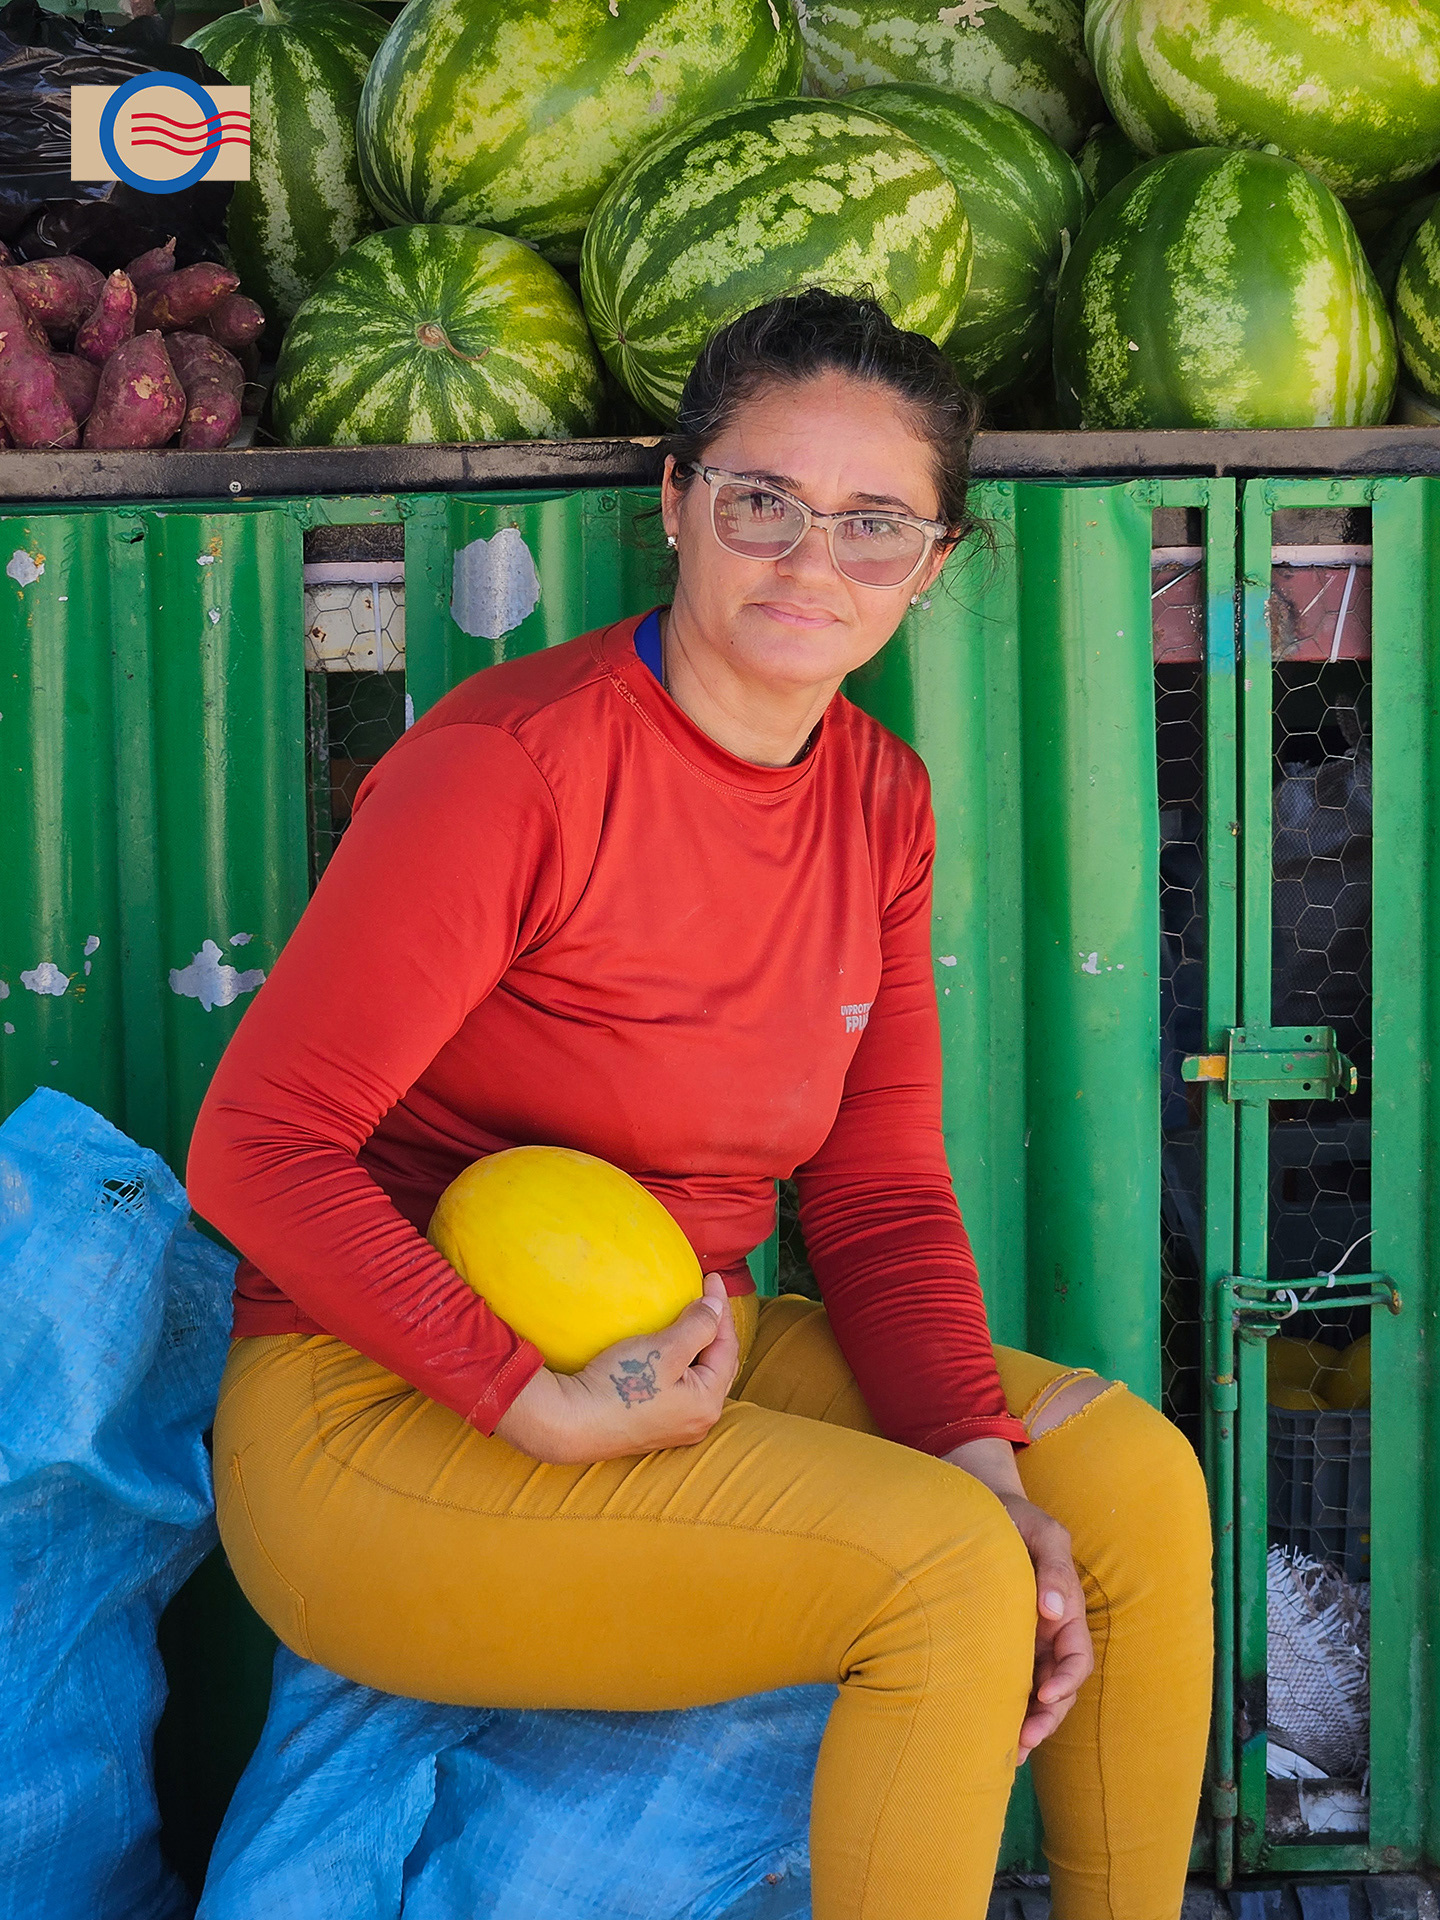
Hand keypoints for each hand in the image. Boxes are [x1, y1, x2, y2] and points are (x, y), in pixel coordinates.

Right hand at [494, 1272, 738, 1463]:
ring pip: (699, 1376)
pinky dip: (683, 1362)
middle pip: (718, 1364)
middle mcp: (699, 1420)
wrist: (570, 1423)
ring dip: (700, 1346)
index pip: (726, 1346)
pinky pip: (680, 1386)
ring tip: (695, 1317)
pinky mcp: (654, 1424)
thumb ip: (698, 1326)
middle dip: (717, 1328)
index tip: (711, 1277)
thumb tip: (717, 1305)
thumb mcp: (664, 1350)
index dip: (721, 1309)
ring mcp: (677, 1426)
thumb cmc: (619, 1385)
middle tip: (708, 1295)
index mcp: (708, 1403)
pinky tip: (671, 1348)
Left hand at [943, 1438, 1092, 1760]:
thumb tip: (1056, 1611)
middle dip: (1045, 1719)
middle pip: (1057, 1688)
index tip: (1044, 1694)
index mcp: (1065, 1611)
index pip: (1076, 1658)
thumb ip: (1054, 1566)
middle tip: (1022, 1743)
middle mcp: (1048, 1633)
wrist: (976, 1505)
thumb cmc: (1013, 1514)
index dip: (1066, 1681)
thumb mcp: (1042, 1531)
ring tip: (1007, 1754)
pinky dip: (1003, 1710)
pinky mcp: (996, 1644)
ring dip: (1025, 1725)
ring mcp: (1023, 1641)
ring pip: (1031, 1693)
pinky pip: (1005, 1682)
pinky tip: (985, 1733)